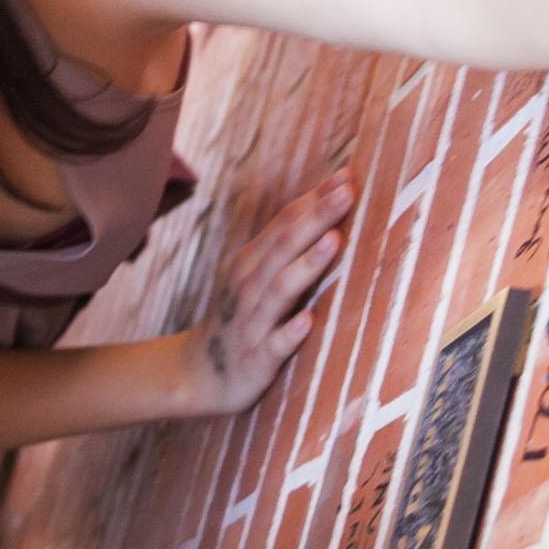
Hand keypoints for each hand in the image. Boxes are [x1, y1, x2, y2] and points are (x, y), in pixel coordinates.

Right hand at [177, 173, 351, 416]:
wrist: (200, 373)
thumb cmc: (244, 316)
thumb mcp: (259, 275)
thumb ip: (290, 244)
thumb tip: (330, 203)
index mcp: (254, 261)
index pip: (286, 222)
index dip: (315, 198)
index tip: (348, 175)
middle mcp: (251, 285)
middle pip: (285, 245)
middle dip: (317, 218)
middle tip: (347, 193)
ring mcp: (253, 322)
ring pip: (280, 289)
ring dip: (307, 265)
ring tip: (334, 242)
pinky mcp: (256, 359)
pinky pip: (273, 345)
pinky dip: (289, 333)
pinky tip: (308, 321)